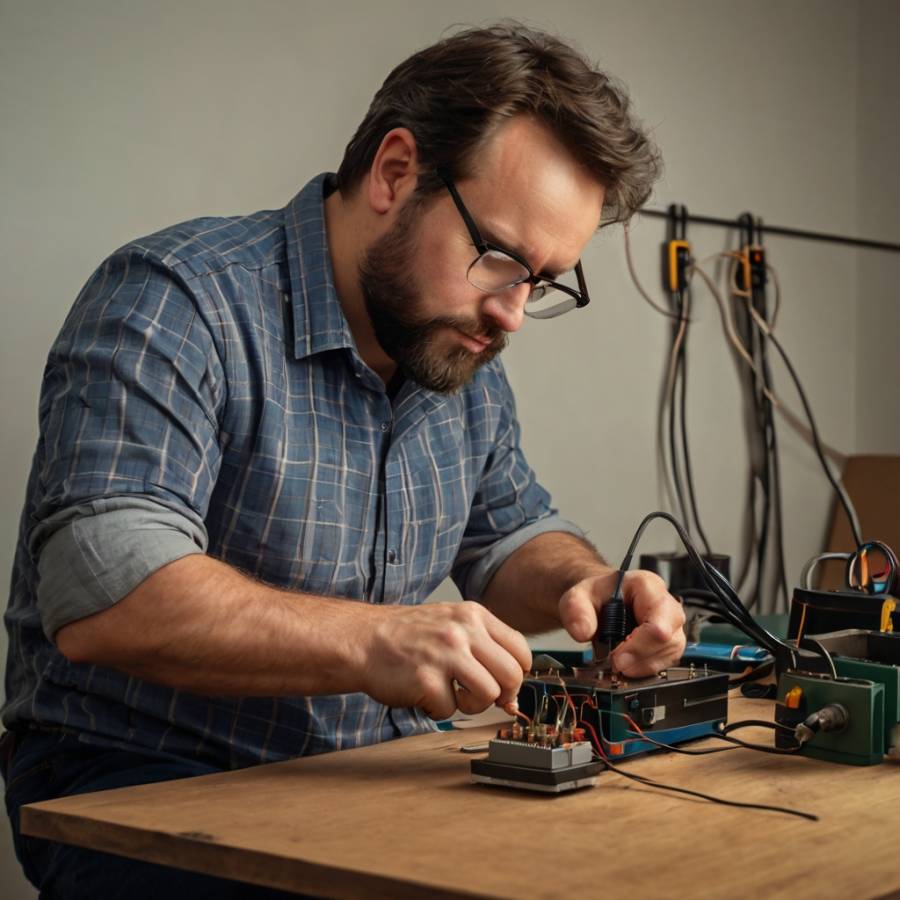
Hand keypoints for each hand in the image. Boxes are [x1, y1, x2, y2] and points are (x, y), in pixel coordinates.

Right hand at [358, 602, 531, 720]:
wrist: (362, 639)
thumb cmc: (407, 636)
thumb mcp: (452, 626)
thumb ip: (484, 651)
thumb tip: (511, 697)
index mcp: (473, 615)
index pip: (520, 649)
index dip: (516, 674)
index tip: (501, 683)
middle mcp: (463, 631)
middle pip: (512, 675)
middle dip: (500, 694)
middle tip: (478, 696)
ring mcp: (445, 654)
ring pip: (488, 695)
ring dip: (471, 705)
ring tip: (450, 695)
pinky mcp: (426, 680)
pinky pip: (450, 710)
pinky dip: (437, 709)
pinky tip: (424, 694)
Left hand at [558, 570, 685, 676]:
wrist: (600, 602)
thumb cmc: (595, 597)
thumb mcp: (577, 597)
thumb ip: (575, 611)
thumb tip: (582, 632)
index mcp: (647, 586)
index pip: (658, 622)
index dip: (639, 645)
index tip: (617, 657)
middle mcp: (666, 605)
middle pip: (669, 640)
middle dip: (640, 658)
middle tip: (616, 663)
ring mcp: (671, 625)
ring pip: (670, 654)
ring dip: (642, 665)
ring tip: (618, 661)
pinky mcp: (669, 643)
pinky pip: (665, 663)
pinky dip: (644, 669)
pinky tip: (628, 664)